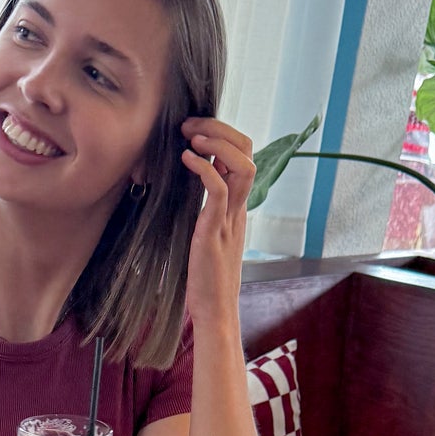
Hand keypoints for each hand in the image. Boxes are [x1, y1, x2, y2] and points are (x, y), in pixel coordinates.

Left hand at [179, 117, 254, 333]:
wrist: (215, 310)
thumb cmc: (206, 277)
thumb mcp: (207, 234)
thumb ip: (206, 211)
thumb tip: (190, 190)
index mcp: (238, 206)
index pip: (244, 155)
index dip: (223, 135)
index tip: (195, 130)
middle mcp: (239, 208)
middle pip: (248, 152)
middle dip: (221, 129)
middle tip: (190, 125)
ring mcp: (230, 218)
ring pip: (242, 166)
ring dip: (217, 143)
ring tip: (191, 136)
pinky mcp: (215, 230)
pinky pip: (220, 190)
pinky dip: (204, 168)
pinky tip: (186, 159)